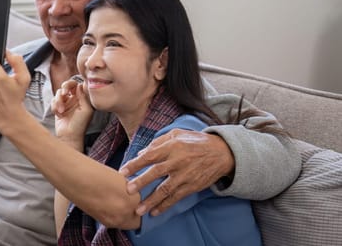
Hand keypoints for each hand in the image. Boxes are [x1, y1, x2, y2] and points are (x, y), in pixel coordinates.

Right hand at [51, 78, 92, 148]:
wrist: (69, 136)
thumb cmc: (80, 125)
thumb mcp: (86, 110)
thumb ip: (84, 96)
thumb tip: (80, 85)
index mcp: (83, 99)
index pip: (77, 85)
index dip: (73, 84)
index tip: (70, 89)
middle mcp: (74, 99)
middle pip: (67, 85)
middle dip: (64, 88)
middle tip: (63, 94)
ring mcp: (65, 103)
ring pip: (58, 93)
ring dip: (58, 101)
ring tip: (61, 110)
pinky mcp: (58, 108)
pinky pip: (53, 101)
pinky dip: (54, 106)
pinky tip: (58, 114)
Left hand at [118, 129, 233, 215]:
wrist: (222, 153)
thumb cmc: (195, 141)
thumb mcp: (177, 134)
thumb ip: (158, 142)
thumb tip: (141, 153)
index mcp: (172, 146)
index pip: (150, 156)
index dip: (136, 164)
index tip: (123, 172)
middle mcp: (178, 161)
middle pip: (156, 173)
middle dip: (141, 182)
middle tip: (128, 190)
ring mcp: (185, 175)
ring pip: (166, 189)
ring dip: (152, 201)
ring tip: (139, 210)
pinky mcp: (192, 186)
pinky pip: (176, 198)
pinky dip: (165, 206)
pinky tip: (155, 212)